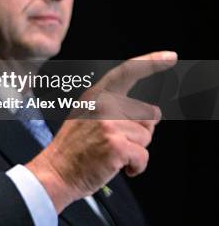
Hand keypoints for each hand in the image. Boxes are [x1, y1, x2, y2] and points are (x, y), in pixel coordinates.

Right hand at [25, 50, 176, 212]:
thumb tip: (154, 113)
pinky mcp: (116, 144)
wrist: (55, 172)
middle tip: (114, 142)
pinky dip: (136, 166)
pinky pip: (144, 156)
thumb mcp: (87, 117)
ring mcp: (109, 123)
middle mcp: (103, 104)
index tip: (172, 56)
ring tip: (111, 154)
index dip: (151, 63)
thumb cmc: (74, 149)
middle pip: (148, 114)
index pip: (127, 72)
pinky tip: (118, 167)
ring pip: (147, 136)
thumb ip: (115, 108)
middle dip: (140, 132)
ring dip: (136, 150)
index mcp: (96, 95)